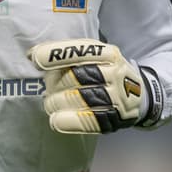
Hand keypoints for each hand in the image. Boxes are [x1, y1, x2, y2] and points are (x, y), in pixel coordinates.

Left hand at [28, 39, 162, 133]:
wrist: (140, 95)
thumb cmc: (104, 73)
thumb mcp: (94, 57)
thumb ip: (66, 54)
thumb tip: (31, 54)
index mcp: (109, 54)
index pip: (80, 50)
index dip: (54, 54)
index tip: (34, 59)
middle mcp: (115, 73)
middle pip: (76, 76)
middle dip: (54, 83)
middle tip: (47, 89)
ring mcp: (118, 97)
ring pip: (79, 98)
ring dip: (57, 102)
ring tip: (49, 104)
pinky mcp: (115, 119)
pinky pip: (88, 121)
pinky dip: (68, 120)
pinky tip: (56, 120)